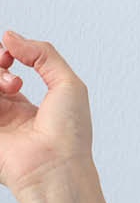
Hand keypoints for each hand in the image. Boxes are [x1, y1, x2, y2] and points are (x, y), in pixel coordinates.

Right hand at [0, 31, 96, 200]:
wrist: (57, 166)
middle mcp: (11, 114)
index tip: (12, 53)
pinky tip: (4, 91)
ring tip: (13, 85)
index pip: (8, 70)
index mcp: (33, 105)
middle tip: (9, 65)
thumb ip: (43, 54)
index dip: (8, 53)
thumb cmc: (70, 135)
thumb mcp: (69, 84)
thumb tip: (11, 37)